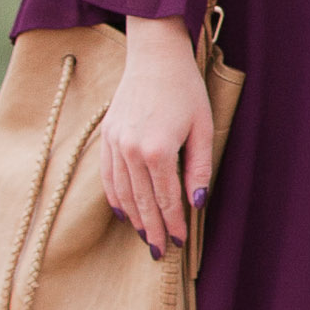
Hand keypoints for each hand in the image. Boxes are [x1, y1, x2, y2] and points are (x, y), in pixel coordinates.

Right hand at [102, 14, 214, 256]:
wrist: (154, 58)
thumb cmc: (186, 90)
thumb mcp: (203, 128)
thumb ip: (199, 168)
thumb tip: (196, 203)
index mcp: (158, 150)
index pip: (166, 199)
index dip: (174, 223)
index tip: (180, 242)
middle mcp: (131, 150)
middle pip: (143, 202)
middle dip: (153, 230)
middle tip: (161, 252)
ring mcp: (115, 144)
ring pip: (123, 193)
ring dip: (134, 218)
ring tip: (145, 237)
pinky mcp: (107, 137)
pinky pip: (108, 176)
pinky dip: (115, 197)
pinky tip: (124, 212)